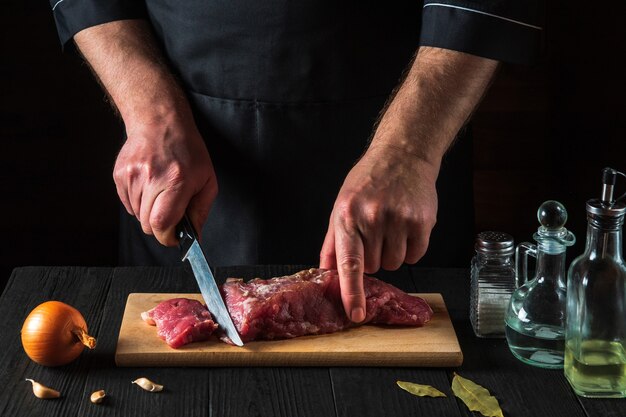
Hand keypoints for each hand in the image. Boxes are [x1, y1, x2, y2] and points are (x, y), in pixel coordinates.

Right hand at [113, 115, 216, 245]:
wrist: (160, 121)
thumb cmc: (188, 150)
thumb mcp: (207, 180)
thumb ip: (201, 211)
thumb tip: (195, 238)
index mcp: (175, 181)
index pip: (161, 224)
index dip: (168, 237)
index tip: (175, 236)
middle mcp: (150, 178)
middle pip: (147, 224)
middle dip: (161, 226)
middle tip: (172, 212)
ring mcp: (131, 176)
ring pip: (137, 215)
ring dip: (150, 212)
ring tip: (161, 192)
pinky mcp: (119, 174)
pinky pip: (127, 204)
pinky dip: (139, 202)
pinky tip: (150, 185)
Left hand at [319, 145, 437, 321]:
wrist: (402, 155)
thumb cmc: (368, 182)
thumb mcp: (341, 207)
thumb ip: (333, 243)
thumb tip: (325, 273)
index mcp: (348, 217)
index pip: (349, 263)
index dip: (352, 292)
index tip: (355, 314)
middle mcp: (373, 218)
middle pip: (374, 267)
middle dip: (373, 258)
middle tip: (374, 233)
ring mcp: (399, 219)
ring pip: (395, 264)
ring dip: (393, 253)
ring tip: (391, 227)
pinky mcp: (422, 221)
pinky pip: (416, 255)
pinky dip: (411, 248)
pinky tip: (406, 227)